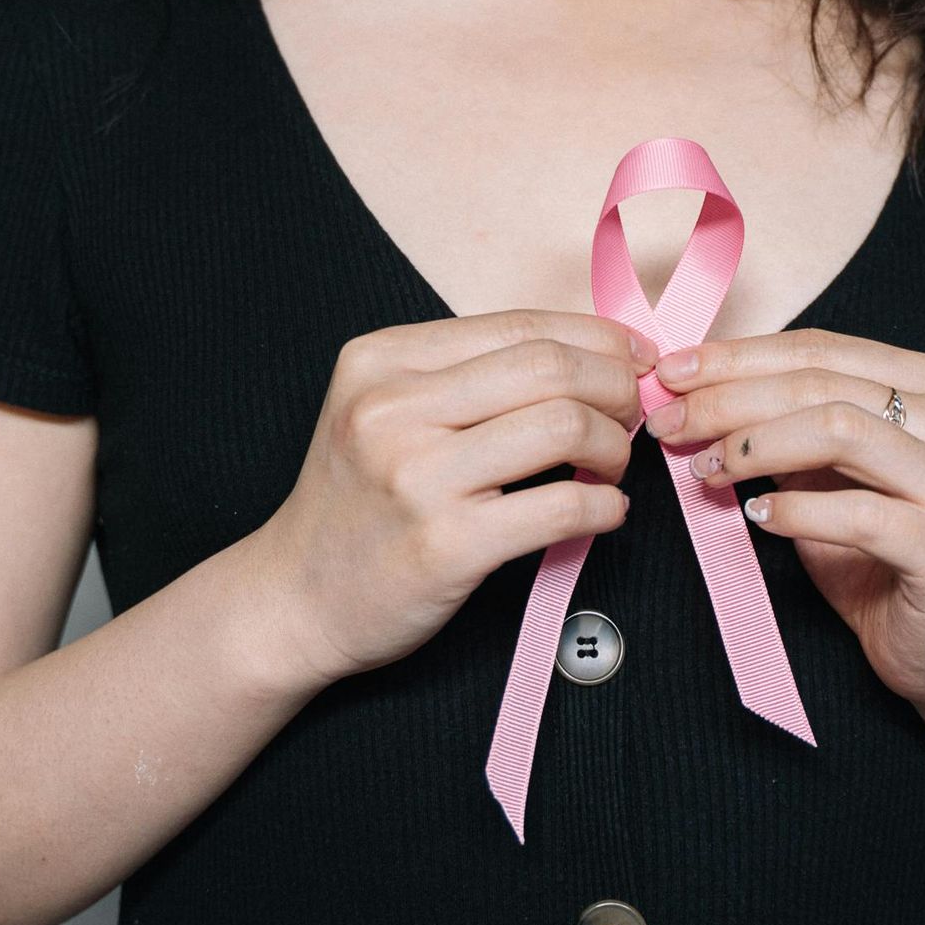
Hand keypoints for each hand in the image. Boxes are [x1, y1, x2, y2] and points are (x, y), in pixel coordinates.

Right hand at [255, 311, 649, 683]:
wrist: (293, 598)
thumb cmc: (357, 503)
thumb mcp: (382, 411)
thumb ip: (467, 378)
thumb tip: (590, 355)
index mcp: (381, 361)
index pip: (517, 325)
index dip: (595, 337)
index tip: (632, 358)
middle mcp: (391, 409)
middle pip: (549, 367)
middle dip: (615, 385)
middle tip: (630, 414)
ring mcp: (416, 477)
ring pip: (562, 425)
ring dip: (613, 444)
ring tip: (611, 464)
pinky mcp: (445, 544)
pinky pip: (560, 507)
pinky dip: (604, 506)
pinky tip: (605, 511)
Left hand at [642, 327, 924, 717]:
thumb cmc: (878, 553)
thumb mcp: (825, 473)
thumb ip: (782, 424)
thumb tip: (689, 387)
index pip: (821, 349)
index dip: (738, 357)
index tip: (672, 373)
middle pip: (821, 386)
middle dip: (729, 400)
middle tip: (668, 423)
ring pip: (840, 431)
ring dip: (755, 446)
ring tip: (705, 469)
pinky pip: (858, 514)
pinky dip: (795, 511)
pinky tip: (756, 515)